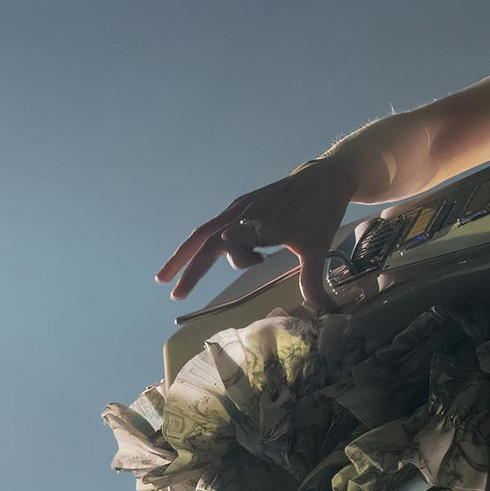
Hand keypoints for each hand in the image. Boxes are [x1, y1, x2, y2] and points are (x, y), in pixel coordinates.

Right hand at [155, 157, 357, 315]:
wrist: (323, 180)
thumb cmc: (321, 214)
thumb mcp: (318, 247)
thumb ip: (312, 280)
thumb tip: (322, 310)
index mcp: (260, 223)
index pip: (232, 243)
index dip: (240, 258)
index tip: (261, 262)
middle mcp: (244, 214)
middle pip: (207, 241)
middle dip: (188, 268)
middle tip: (176, 295)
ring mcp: (241, 208)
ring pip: (205, 232)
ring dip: (185, 255)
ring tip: (165, 278)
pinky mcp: (242, 205)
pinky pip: (215, 225)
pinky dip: (201, 241)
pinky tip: (193, 255)